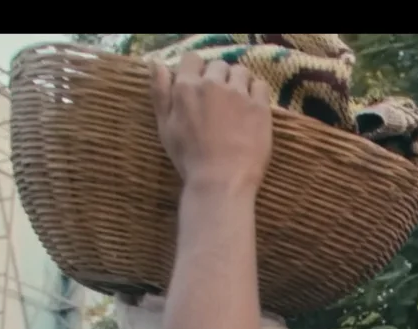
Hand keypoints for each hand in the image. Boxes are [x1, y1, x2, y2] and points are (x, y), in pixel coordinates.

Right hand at [151, 53, 272, 195]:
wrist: (220, 180)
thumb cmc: (189, 157)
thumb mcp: (164, 126)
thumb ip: (160, 92)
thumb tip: (157, 64)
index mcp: (186, 87)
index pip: (192, 58)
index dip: (196, 71)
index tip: (200, 86)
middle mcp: (213, 84)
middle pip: (218, 65)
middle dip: (218, 78)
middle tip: (219, 101)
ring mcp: (238, 94)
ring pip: (240, 72)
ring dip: (238, 82)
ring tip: (237, 103)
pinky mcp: (259, 107)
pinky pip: (260, 85)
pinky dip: (256, 92)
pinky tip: (252, 108)